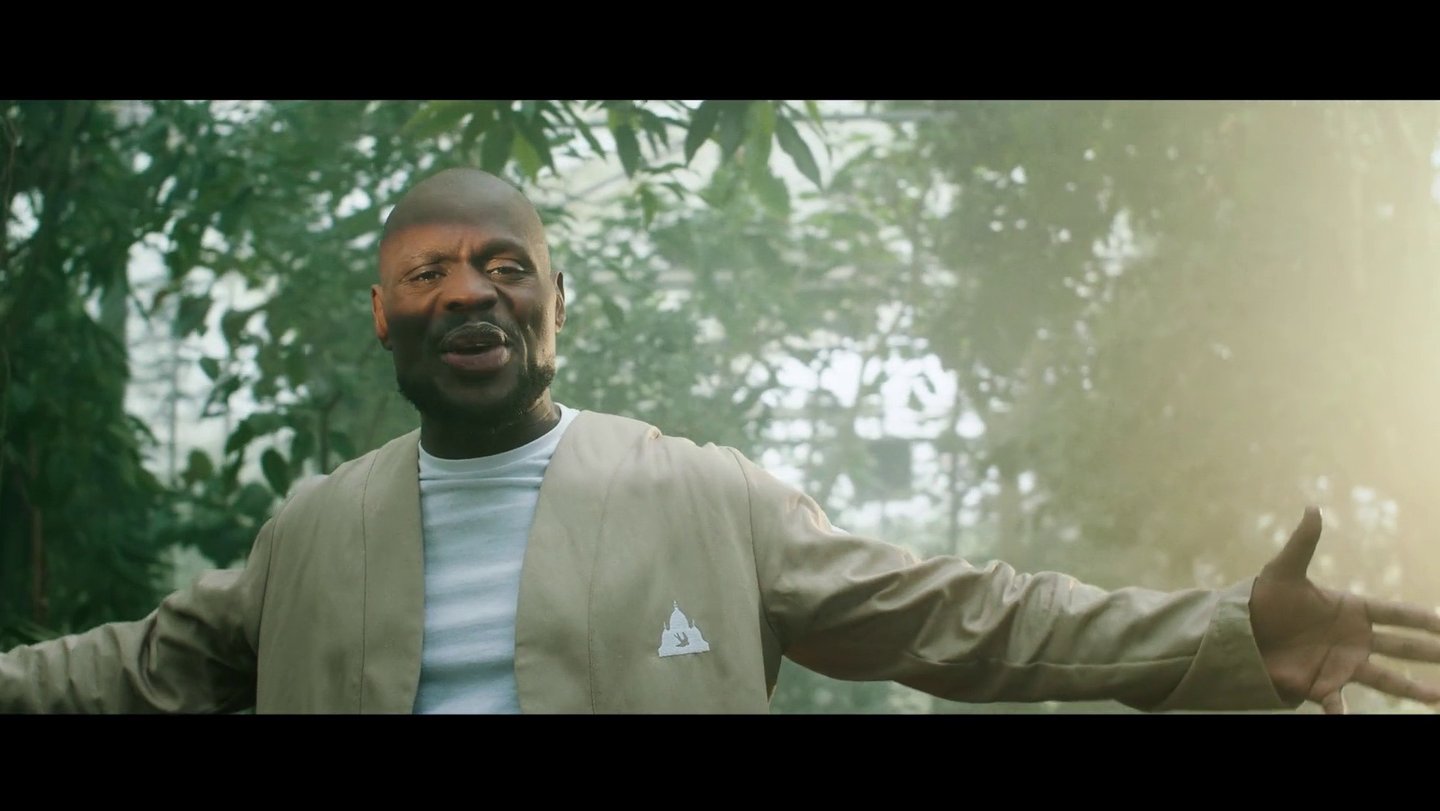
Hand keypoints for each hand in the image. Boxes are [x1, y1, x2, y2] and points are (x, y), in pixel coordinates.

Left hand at [1250, 506, 1439, 713]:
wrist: (1243, 631)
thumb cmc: (1266, 599)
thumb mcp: (1283, 571)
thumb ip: (1302, 542)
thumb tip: (1313, 508)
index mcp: (1351, 610)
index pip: (1395, 613)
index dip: (1421, 617)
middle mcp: (1354, 639)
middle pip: (1401, 647)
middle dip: (1430, 652)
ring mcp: (1341, 664)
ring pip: (1385, 678)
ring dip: (1410, 687)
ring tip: (1436, 696)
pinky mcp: (1321, 684)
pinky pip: (1338, 703)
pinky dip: (1343, 713)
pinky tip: (1346, 721)